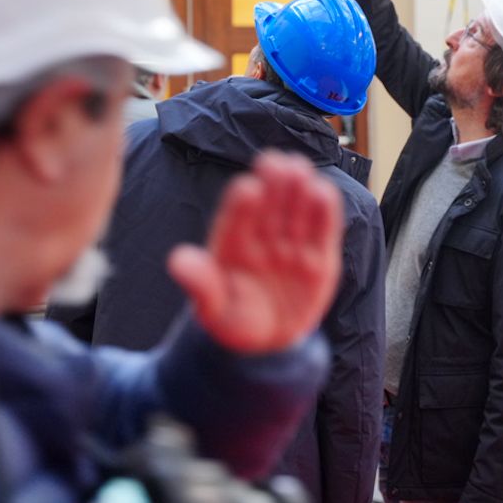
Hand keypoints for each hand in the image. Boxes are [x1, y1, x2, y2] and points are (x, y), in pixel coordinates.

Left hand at [168, 151, 343, 353]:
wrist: (269, 340)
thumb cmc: (233, 318)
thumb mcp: (213, 309)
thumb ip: (201, 284)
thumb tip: (177, 261)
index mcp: (232, 244)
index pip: (235, 219)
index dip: (241, 204)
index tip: (247, 188)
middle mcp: (262, 236)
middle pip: (269, 204)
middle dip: (272, 183)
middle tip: (276, 162)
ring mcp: (292, 244)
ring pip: (296, 210)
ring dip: (299, 189)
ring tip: (300, 169)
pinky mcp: (319, 257)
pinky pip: (323, 230)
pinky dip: (325, 211)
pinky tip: (323, 191)